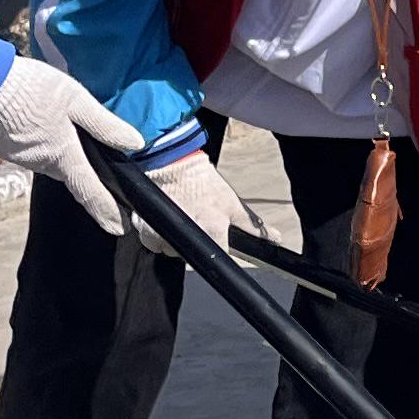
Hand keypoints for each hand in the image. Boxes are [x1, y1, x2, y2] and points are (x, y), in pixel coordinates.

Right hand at [0, 54, 146, 232]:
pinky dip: (40, 142)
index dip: (106, 210)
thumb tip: (134, 143)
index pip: (89, 190)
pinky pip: (31, 151)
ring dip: (59, 151)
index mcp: (63, 154)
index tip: (118, 228)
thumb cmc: (30, 89)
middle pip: (70, 172)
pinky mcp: (4, 148)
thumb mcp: (76, 99)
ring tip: (61, 128)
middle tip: (94, 163)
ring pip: (49, 160)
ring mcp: (19, 157)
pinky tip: (39, 123)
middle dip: (82, 171)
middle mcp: (41, 163)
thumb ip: (104, 124)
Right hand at [129, 147, 256, 257]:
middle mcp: (186, 239)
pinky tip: (165, 216)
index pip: (218, 258)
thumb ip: (251, 225)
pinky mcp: (145, 230)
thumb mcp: (231, 202)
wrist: (168, 161)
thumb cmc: (200, 180)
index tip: (213, 235)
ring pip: (170, 250)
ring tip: (180, 215)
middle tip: (195, 220)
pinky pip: (152, 242)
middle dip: (194, 243)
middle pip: (190, 255)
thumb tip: (274, 238)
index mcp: (212, 231)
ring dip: (174, 240)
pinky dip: (156, 233)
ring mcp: (162, 236)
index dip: (217, 248)